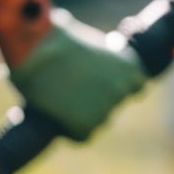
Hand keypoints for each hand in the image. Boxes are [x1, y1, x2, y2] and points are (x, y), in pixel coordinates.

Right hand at [7, 8, 147, 140]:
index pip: (135, 86)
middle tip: (74, 92)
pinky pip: (82, 135)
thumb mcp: (89, 45)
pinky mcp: (86, 127)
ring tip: (61, 103)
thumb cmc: (57, 38)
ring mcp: (106, 110)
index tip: (101, 82)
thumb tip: (97, 72)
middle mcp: (122, 90)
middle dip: (98, 99)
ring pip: (99, 120)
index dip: (116, 84)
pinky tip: (57, 118)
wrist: (37, 50)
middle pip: (114, 104)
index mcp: (130, 66)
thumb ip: (101, 61)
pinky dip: (71, 130)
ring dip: (85, 115)